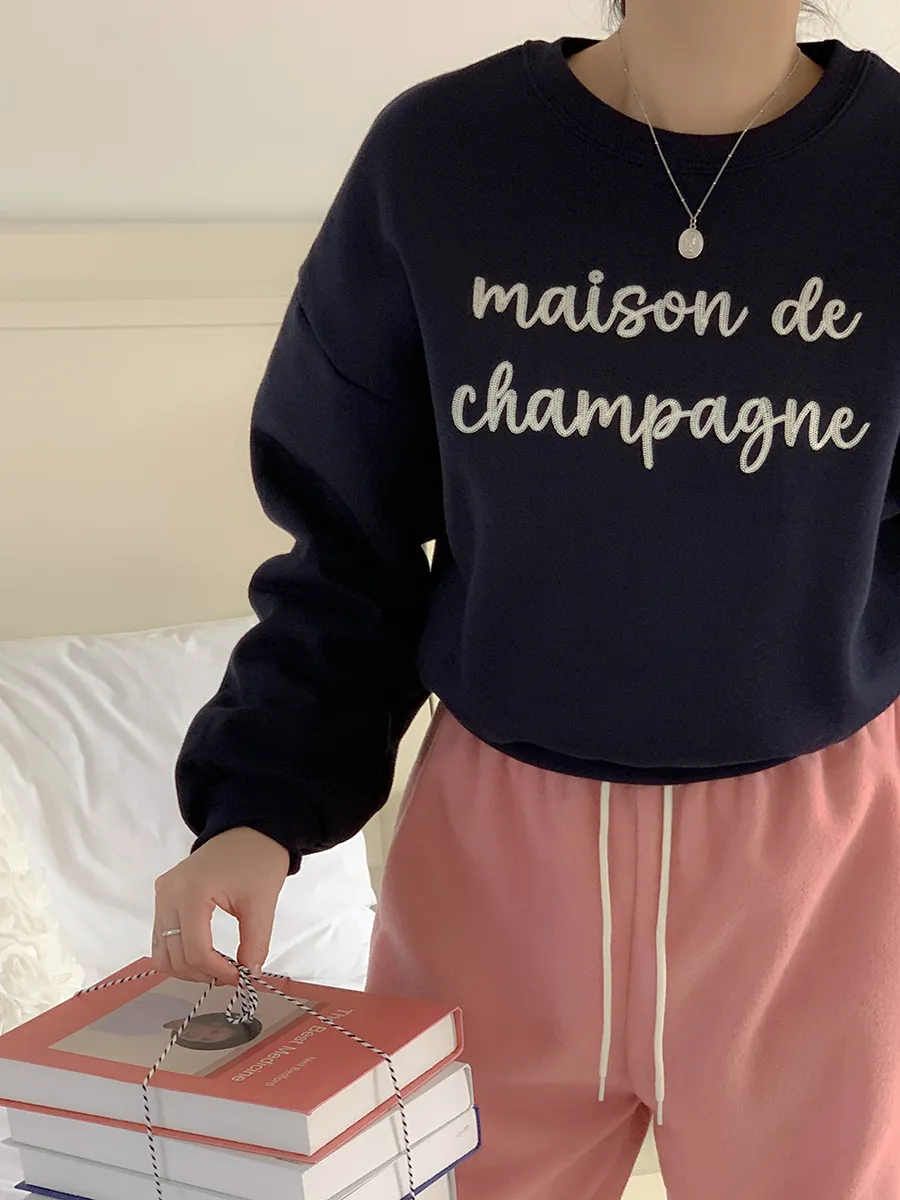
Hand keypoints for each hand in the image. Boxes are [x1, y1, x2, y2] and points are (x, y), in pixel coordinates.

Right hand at [152, 827, 289, 985]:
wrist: (248, 831)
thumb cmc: (257, 860)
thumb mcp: (262, 903)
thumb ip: (256, 942)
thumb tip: (250, 974)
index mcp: (191, 892)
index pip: (195, 950)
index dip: (218, 972)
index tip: (241, 978)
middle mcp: (167, 894)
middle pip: (174, 956)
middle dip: (203, 973)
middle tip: (231, 975)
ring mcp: (161, 895)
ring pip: (162, 952)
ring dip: (188, 968)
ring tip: (217, 968)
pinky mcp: (163, 897)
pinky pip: (161, 938)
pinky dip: (179, 954)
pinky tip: (204, 955)